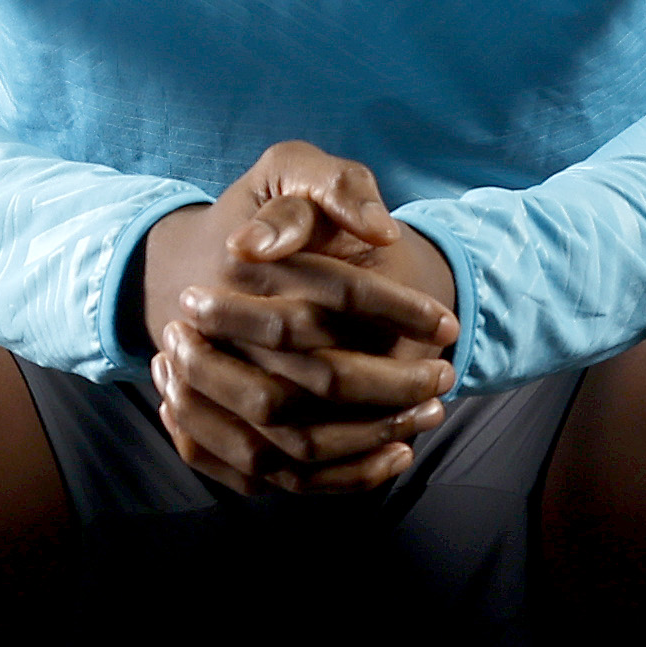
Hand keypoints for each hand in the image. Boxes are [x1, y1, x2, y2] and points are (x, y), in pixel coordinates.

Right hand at [133, 143, 462, 498]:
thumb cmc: (271, 216)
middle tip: (445, 376)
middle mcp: (219, 334)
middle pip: (320, 376)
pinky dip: (345, 475)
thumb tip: (377, 231)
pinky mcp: (220, 433)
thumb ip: (334, 183)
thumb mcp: (289, 171)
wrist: (197, 270)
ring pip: (300, 437)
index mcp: (243, 268)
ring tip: (432, 412)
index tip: (448, 324)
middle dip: (394, 382)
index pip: (334, 295)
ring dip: (376, 432)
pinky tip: (397, 453)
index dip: (398, 310)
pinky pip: (282, 475)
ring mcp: (211, 392)